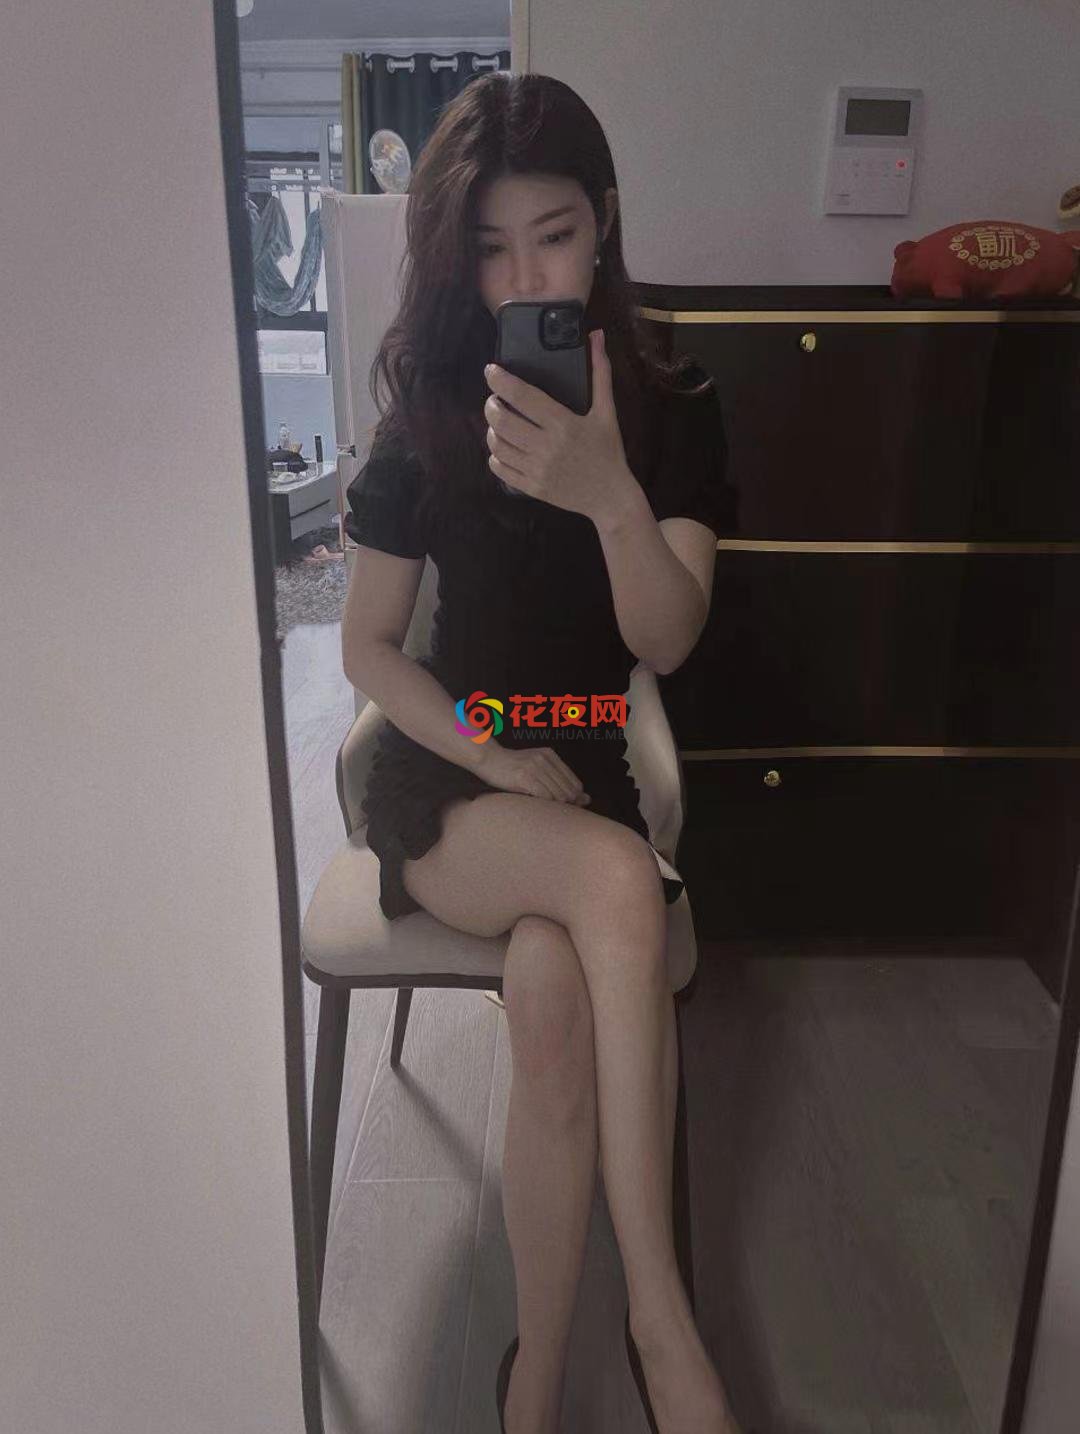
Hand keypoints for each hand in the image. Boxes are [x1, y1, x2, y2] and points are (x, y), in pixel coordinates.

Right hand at [474, 741, 590, 806]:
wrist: (489, 759)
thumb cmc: (513, 767)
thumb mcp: (536, 766)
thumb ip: (559, 780)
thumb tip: (586, 798)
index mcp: (550, 755)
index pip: (574, 782)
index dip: (575, 799)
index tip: (568, 808)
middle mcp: (545, 759)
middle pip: (568, 790)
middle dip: (568, 805)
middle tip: (559, 816)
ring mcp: (535, 767)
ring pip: (558, 794)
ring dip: (556, 808)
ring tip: (549, 814)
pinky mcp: (524, 777)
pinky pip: (544, 796)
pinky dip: (546, 805)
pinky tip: (540, 810)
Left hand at [483, 328, 635, 525]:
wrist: (611, 496)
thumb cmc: (608, 451)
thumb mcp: (607, 411)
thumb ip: (600, 372)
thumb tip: (597, 335)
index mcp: (563, 423)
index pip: (523, 396)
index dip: (501, 381)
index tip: (491, 370)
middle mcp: (547, 446)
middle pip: (502, 420)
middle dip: (491, 405)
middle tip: (494, 399)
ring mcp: (537, 469)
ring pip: (497, 445)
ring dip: (491, 429)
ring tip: (498, 422)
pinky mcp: (532, 487)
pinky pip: (500, 469)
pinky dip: (495, 455)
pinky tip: (502, 447)